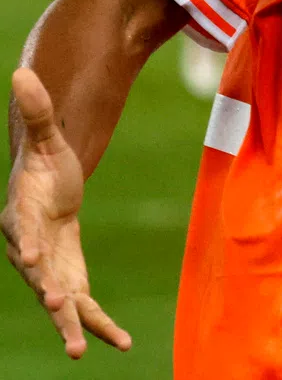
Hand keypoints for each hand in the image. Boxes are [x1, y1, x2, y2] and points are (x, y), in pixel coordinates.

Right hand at [2, 68, 131, 357]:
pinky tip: (123, 343)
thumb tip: (22, 71)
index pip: (20, 230)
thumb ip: (37, 110)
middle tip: (60, 311)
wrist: (49, 192)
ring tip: (85, 349)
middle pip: (37, 276)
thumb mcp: (46, 137)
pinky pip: (86, 307)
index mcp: (21, 217)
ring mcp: (50, 271)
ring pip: (61, 303)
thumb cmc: (45, 166)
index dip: (24, 241)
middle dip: (48, 294)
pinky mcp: (71, 281)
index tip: (28, 255)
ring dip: (73, 325)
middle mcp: (30, 251)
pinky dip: (101, 324)